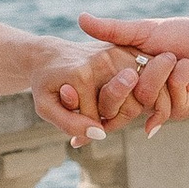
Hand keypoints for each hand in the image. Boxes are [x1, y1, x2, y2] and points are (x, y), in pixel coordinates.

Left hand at [28, 42, 145, 147]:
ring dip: (123, 107)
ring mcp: (120, 55)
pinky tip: (115, 93)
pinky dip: (133, 97)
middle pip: (128, 110)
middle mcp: (105, 62)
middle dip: (111, 117)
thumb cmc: (46, 84)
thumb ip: (69, 124)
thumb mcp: (45, 107)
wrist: (49, 55)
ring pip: (139, 100)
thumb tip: (100, 134)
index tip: (74, 117)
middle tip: (91, 110)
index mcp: (83, 76)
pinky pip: (143, 87)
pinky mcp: (129, 53)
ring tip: (101, 101)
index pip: (98, 120)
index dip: (88, 127)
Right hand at [75, 10, 188, 127]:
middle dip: (136, 76)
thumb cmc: (183, 34)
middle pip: (119, 100)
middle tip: (154, 59)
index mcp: (127, 77)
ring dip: (162, 71)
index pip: (101, 92)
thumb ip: (113, 30)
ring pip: (146, 98)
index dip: (94, 90)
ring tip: (176, 57)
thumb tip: (80, 18)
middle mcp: (139, 95)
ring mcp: (160, 105)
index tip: (88, 81)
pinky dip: (180, 78)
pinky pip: (170, 102)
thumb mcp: (145, 30)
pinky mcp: (182, 111)